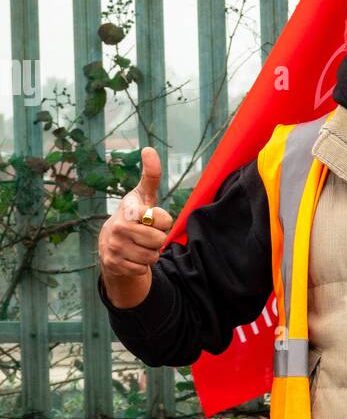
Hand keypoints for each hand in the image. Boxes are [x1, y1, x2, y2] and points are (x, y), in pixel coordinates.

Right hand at [97, 147, 172, 308]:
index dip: (164, 220)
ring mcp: (114, 247)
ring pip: (152, 257)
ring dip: (150, 253)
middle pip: (159, 241)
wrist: (110, 243)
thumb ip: (151, 175)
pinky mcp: (114, 264)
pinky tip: (132, 256)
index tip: (153, 218)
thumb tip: (149, 149)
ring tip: (140, 244)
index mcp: (129, 209)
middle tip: (147, 234)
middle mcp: (118, 227)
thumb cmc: (134, 215)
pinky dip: (142, 265)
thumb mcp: (143, 195)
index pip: (162, 219)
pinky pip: (143, 269)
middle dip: (158, 239)